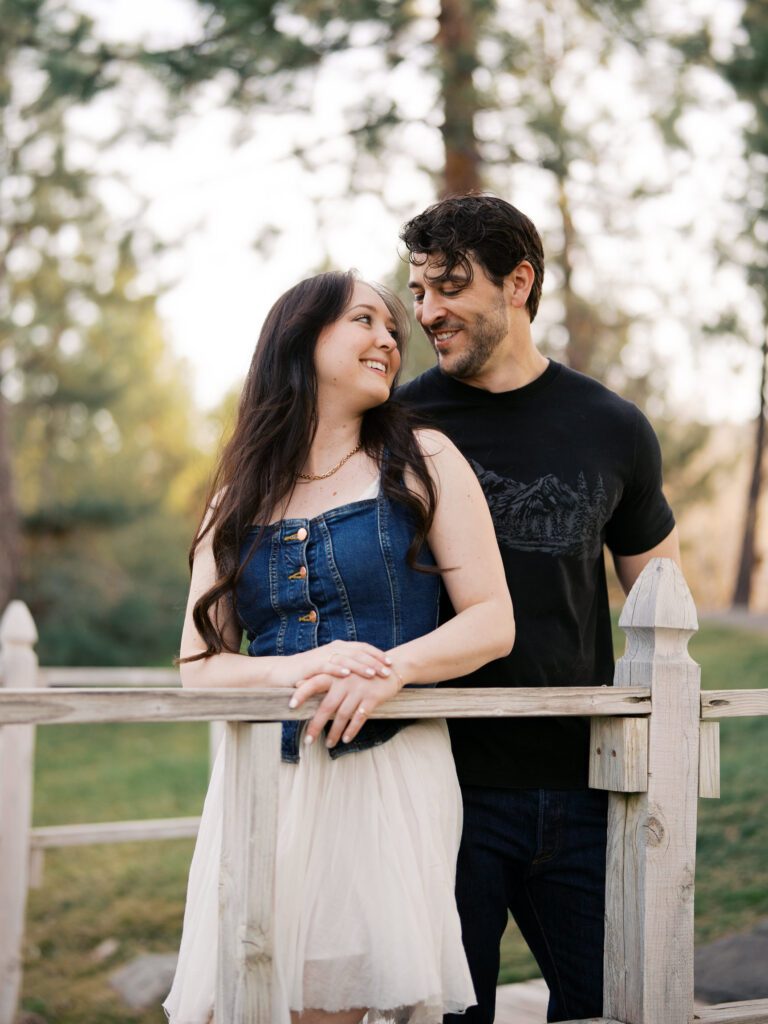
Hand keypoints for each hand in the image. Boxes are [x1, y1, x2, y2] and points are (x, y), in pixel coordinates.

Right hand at [274, 640, 391, 687]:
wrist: (284, 672)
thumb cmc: (310, 671)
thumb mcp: (331, 666)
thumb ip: (346, 666)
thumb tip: (367, 672)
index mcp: (339, 647)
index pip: (362, 648)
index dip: (377, 654)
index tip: (390, 662)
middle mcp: (333, 648)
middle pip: (358, 653)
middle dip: (374, 662)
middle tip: (387, 671)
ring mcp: (323, 656)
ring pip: (346, 659)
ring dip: (360, 666)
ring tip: (373, 673)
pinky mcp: (312, 665)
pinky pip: (327, 666)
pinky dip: (338, 670)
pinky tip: (347, 675)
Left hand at [290, 667, 403, 747]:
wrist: (391, 668)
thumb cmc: (361, 671)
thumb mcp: (343, 670)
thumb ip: (322, 676)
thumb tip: (299, 683)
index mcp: (335, 673)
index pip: (314, 683)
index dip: (302, 694)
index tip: (290, 707)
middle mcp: (345, 681)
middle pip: (326, 706)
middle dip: (316, 725)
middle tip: (308, 740)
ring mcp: (358, 690)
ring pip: (342, 715)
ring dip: (334, 732)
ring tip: (328, 744)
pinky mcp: (372, 698)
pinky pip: (359, 718)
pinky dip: (352, 730)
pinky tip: (346, 738)